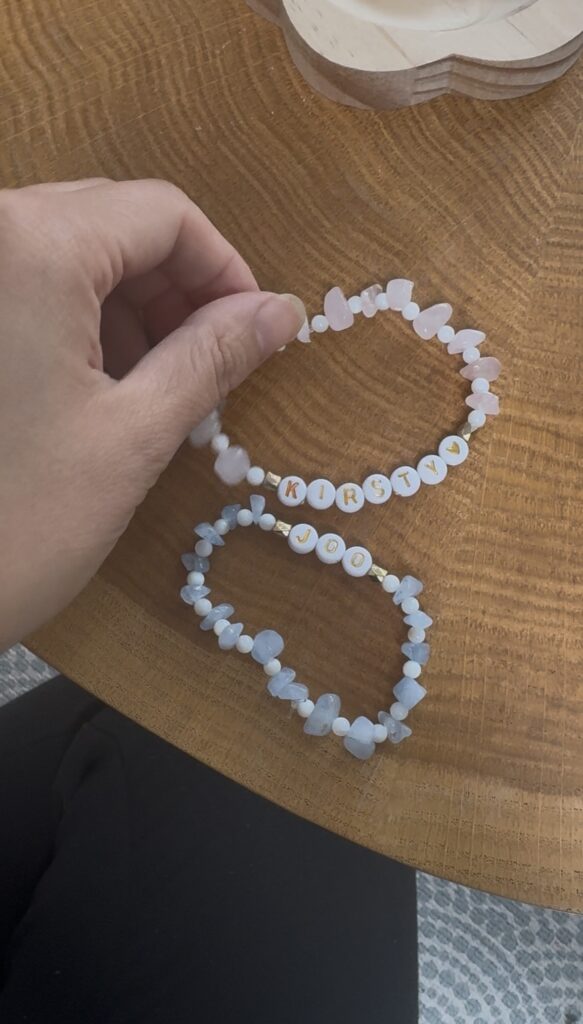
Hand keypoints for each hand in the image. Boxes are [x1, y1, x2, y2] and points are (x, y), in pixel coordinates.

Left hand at [0, 178, 304, 649]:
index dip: (223, 271)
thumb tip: (282, 312)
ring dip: (124, 307)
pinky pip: (25, 281)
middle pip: (112, 223)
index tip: (252, 333)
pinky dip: (73, 318)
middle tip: (204, 367)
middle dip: (173, 291)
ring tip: (149, 386)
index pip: (161, 214)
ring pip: (69, 248)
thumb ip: (212, 357)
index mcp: (30, 249)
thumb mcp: (132, 437)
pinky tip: (90, 384)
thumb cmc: (14, 526)